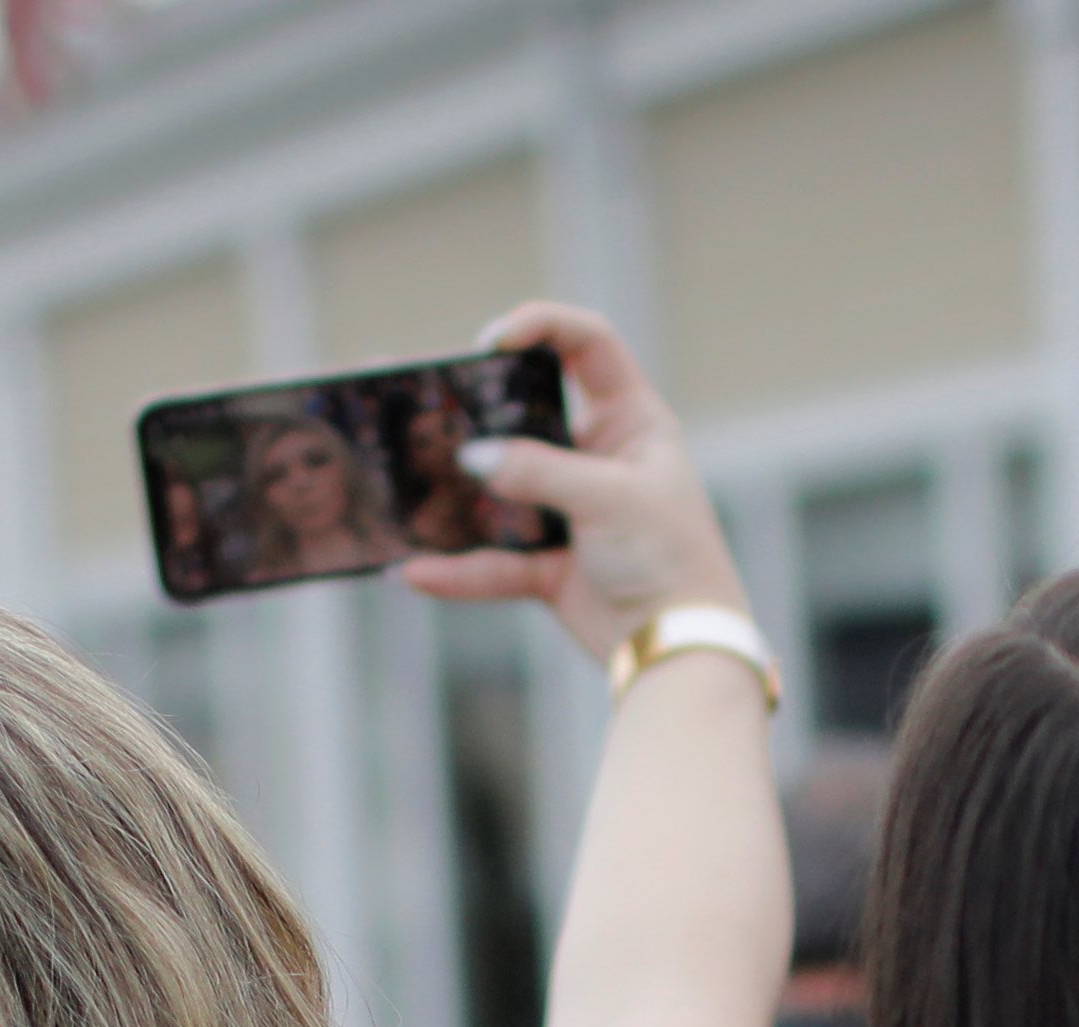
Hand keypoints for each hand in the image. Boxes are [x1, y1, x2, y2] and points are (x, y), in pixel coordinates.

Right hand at [397, 302, 751, 668]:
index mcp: (632, 421)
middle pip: (527, 414)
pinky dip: (457, 570)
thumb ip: (539, 471)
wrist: (683, 648)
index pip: (588, 345)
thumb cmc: (670, 557)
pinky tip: (415, 570)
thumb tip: (471, 457)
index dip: (544, 326)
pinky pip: (494, 562)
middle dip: (474, 404)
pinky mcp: (550, 567)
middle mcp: (598, 458)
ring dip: (452, 487)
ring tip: (395, 467)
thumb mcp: (609, 498)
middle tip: (422, 388)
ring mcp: (570, 512)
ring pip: (500, 489)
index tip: (493, 340)